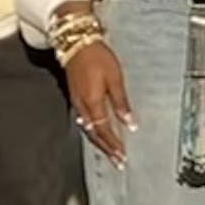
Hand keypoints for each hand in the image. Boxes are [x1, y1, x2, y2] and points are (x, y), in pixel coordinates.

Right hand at [66, 39, 134, 163]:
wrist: (76, 42)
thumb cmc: (97, 57)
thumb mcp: (115, 78)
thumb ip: (121, 102)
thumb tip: (129, 122)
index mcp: (92, 102)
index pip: (103, 130)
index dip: (113, 145)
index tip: (122, 156)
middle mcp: (82, 106)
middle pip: (94, 134)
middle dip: (106, 149)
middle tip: (117, 162)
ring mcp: (77, 101)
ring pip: (87, 128)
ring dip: (99, 142)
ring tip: (110, 152)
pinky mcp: (76, 96)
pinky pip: (84, 120)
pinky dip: (92, 130)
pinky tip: (98, 133)